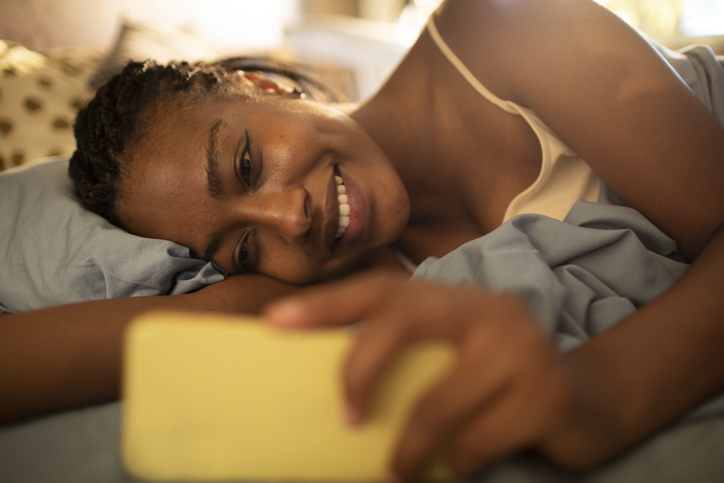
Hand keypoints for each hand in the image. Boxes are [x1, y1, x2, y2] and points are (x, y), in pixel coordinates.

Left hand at [264, 271, 601, 479]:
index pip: (383, 289)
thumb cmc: (500, 386)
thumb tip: (342, 401)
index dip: (328, 304)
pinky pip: (478, 441)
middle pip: (405, 318)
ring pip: (440, 401)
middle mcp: (488, 311)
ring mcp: (522, 348)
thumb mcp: (456, 362)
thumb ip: (413, 364)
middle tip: (347, 418)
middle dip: (361, 367)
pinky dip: (458, 464)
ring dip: (409, 448)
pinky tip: (461, 466)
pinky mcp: (547, 394)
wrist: (588, 402)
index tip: (275, 323)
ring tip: (397, 472)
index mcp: (457, 300)